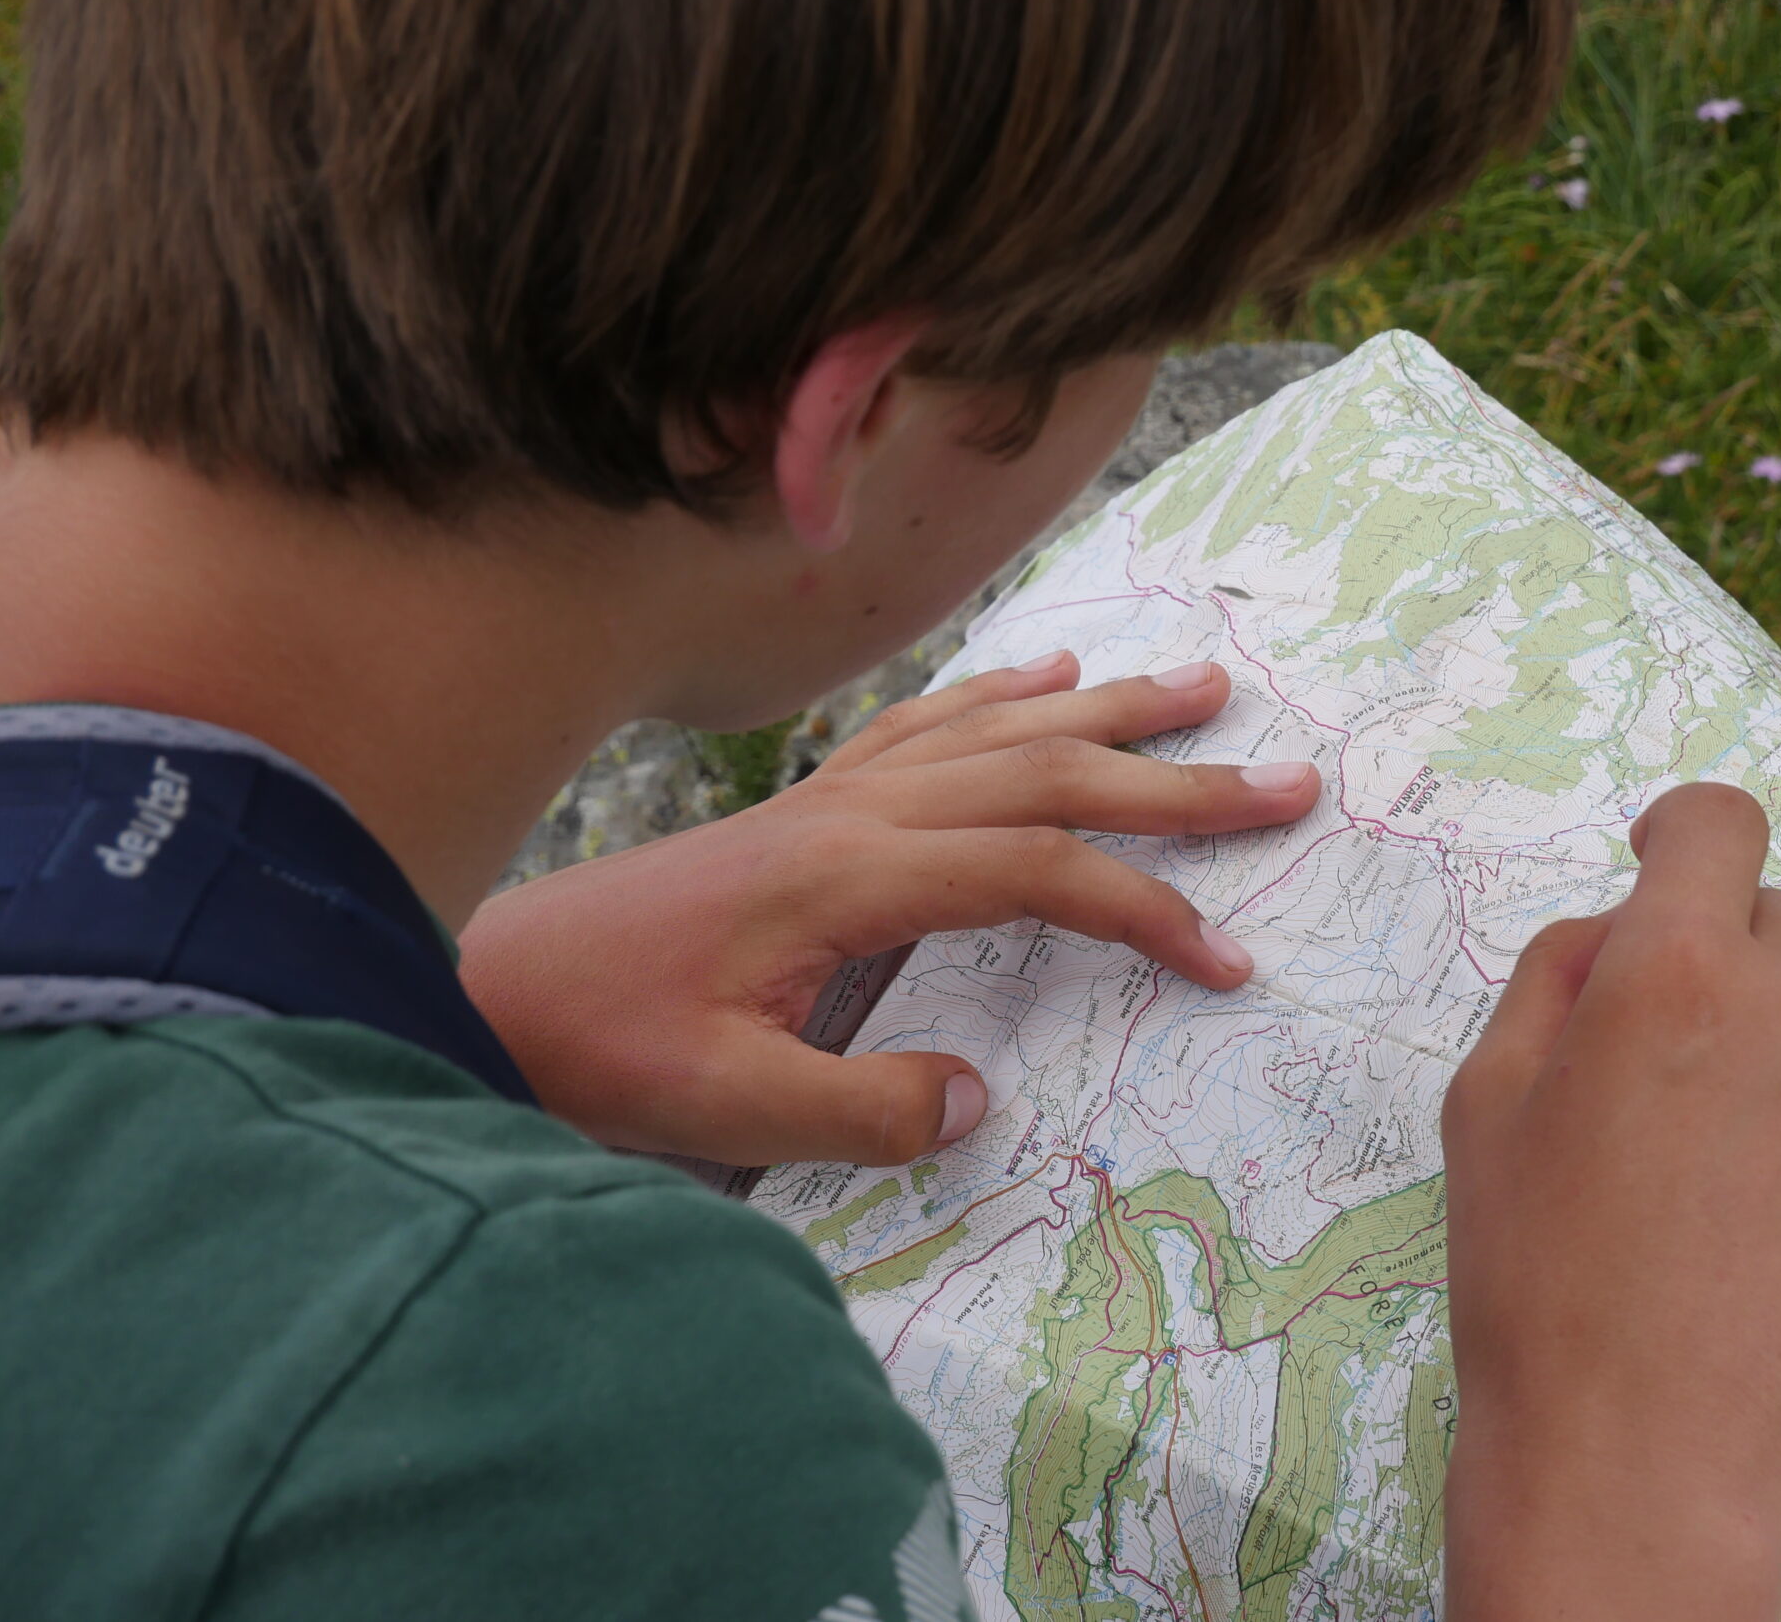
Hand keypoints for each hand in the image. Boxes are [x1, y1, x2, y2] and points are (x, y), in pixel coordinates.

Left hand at [459, 654, 1318, 1166]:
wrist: (492, 983)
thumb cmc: (600, 1043)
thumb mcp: (717, 1105)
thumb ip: (853, 1108)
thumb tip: (979, 1095)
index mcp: (850, 879)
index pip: (1036, 871)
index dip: (1143, 907)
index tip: (1225, 959)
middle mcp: (857, 813)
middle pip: (1044, 773)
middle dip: (1173, 778)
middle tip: (1288, 783)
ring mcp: (834, 796)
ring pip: (998, 730)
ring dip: (1110, 709)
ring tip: (1207, 686)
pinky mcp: (812, 803)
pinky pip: (928, 723)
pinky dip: (1003, 693)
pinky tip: (1051, 673)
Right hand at [1440, 784, 1780, 1620]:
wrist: (1640, 1462)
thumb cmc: (1536, 1279)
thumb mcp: (1485, 1100)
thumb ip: (1553, 975)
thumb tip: (1615, 928)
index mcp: (1678, 971)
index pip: (1720, 825)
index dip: (1685, 836)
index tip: (1666, 869)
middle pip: (1780, 933)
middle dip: (1725, 973)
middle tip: (1668, 1081)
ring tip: (1722, 1192)